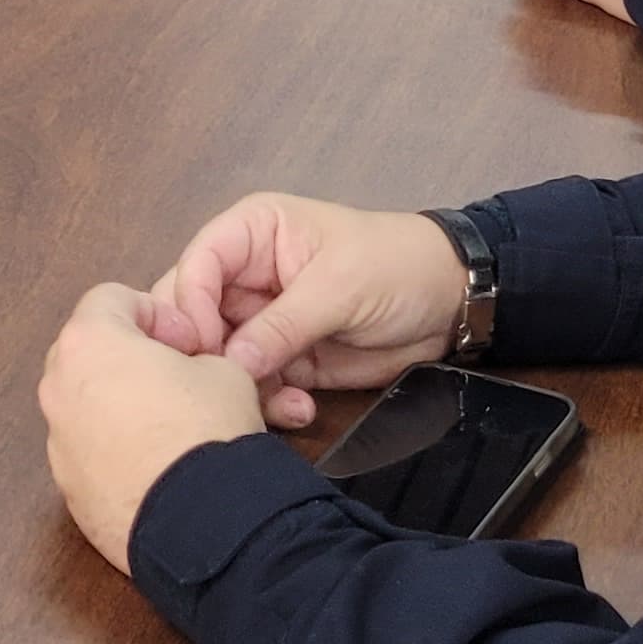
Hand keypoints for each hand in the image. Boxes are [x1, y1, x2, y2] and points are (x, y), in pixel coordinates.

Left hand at [39, 282, 265, 572]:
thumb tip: (187, 372)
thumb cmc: (208, 430)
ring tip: (170, 427)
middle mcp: (58, 390)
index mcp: (87, 343)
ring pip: (85, 407)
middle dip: (131, 357)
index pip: (110, 298)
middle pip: (88, 352)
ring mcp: (58, 445)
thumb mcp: (225, 368)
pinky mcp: (69, 493)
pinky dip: (116, 453)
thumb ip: (193, 354)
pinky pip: (90, 456)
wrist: (204, 524)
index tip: (190, 343)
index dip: (157, 313)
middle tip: (179, 377)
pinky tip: (160, 469)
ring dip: (120, 406)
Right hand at [142, 191, 464, 428]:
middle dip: (207, 355)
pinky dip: (271, 403)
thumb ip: (282, 324)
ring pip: (221, 359)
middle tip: (228, 387)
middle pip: (194, 316)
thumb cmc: (396, 265)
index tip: (207, 351)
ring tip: (281, 403)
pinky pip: (256, 385)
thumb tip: (230, 364)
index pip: (196, 266)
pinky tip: (300, 410)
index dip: (191, 308)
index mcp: (251, 233)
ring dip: (244, 387)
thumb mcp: (340, 286)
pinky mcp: (283, 358)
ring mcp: (263, 320)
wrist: (451, 303)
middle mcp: (246, 275)